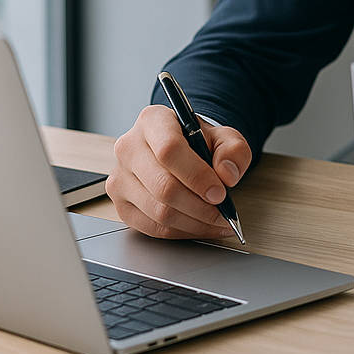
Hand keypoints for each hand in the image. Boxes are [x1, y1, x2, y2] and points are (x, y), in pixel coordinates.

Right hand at [107, 104, 251, 238]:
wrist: (182, 149)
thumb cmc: (199, 141)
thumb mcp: (224, 136)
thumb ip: (233, 150)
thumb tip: (227, 174)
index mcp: (152, 121)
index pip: (169, 150)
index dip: (197, 175)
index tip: (220, 192)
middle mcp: (129, 148)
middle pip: (163, 186)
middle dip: (199, 205)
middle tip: (223, 212)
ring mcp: (120, 178)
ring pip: (158, 211)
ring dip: (193, 222)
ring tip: (217, 221)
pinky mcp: (120, 204)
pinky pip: (151, 227)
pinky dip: (181, 232)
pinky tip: (200, 226)